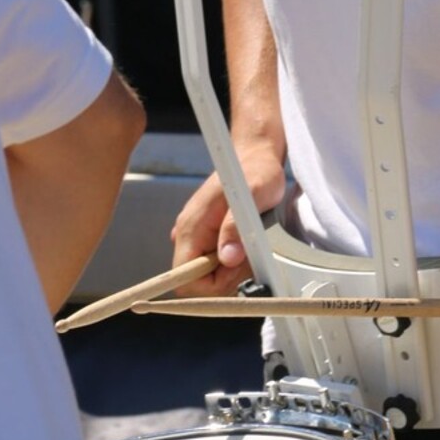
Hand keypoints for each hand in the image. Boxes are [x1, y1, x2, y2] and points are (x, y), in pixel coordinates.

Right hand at [170, 147, 285, 297]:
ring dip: (230, 270)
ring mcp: (197, 234)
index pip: (183, 276)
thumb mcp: (254, 194)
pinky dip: (231, 262)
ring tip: (250, 248)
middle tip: (247, 259)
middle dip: (223, 278)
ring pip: (206, 273)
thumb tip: (227, 259)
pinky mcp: (208, 235)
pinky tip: (245, 246)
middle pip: (195, 280)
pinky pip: (214, 262)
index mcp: (192, 225)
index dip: (208, 284)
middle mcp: (189, 232)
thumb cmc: (256, 170)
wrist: (256, 155)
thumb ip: (235, 227)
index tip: (234, 270)